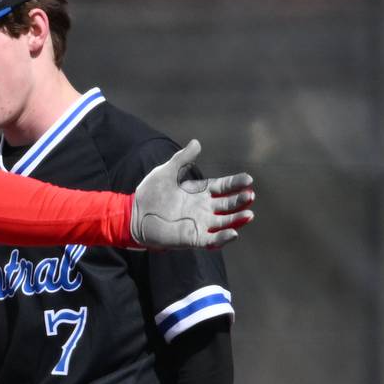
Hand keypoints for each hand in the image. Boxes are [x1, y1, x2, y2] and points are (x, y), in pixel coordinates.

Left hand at [131, 140, 254, 249]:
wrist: (133, 214)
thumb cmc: (150, 192)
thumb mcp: (167, 171)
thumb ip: (182, 159)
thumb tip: (196, 143)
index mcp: (201, 191)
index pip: (225, 186)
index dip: (237, 183)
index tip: (248, 179)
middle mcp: (204, 208)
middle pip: (229, 204)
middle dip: (241, 200)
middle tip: (250, 195)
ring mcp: (199, 223)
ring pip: (224, 222)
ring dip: (237, 219)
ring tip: (249, 214)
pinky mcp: (192, 238)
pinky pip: (211, 240)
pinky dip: (223, 238)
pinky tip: (233, 233)